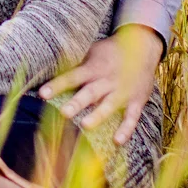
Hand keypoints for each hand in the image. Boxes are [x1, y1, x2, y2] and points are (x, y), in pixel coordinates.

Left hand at [39, 26, 162, 146]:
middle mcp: (107, 80)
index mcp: (94, 67)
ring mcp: (123, 91)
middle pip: (90, 92)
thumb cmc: (112, 51)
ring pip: (109, 105)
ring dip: (97, 115)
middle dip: (77, 103)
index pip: (72, 76)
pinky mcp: (137, 100)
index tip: (43, 94)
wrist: (144, 45)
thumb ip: (80, 67)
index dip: (58, 85)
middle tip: (64, 113)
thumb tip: (59, 77)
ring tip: (85, 126)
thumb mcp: (94, 52)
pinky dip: (126, 129)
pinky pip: (132, 117)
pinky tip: (117, 141)